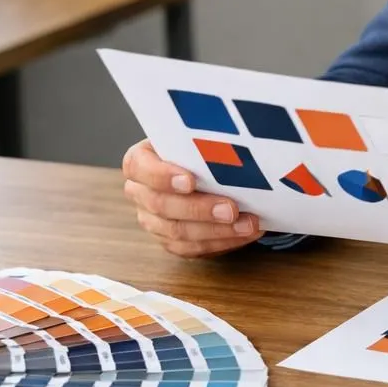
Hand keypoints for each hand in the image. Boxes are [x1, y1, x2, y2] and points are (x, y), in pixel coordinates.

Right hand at [121, 139, 263, 257]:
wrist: (204, 168)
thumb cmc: (198, 150)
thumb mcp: (196, 138)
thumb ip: (204, 141)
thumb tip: (231, 144)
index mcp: (139, 162)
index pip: (139, 167)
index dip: (162, 176)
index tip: (190, 181)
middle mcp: (140, 192)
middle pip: (161, 205)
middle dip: (199, 209)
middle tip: (231, 209)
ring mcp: (152, 220)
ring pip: (176, 232)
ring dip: (216, 231)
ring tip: (248, 224)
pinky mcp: (170, 240)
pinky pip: (191, 248)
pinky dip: (221, 242)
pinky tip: (244, 234)